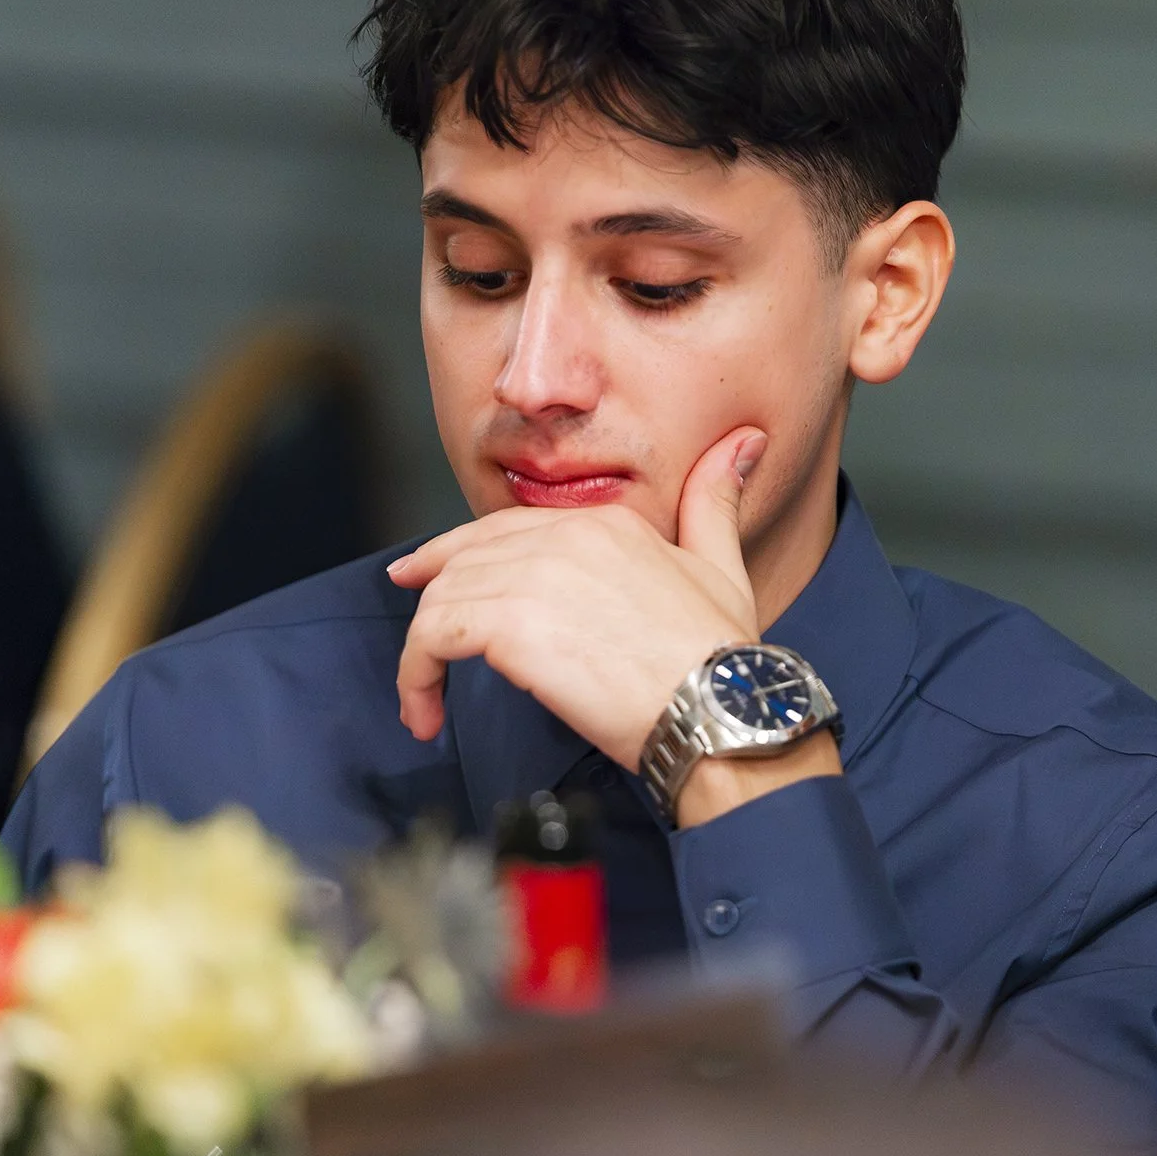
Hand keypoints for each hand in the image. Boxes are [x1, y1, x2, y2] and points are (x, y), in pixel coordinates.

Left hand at [387, 428, 766, 772]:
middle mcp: (565, 536)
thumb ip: (714, 503)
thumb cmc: (722, 656)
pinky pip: (432, 636)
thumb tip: (741, 443)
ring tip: (424, 700)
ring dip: (422, 653)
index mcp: (606, 522)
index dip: (458, 554)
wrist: (721, 705)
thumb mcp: (723, 567)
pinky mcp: (511, 625)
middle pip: (465, 559)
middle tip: (415, 642)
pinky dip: (415, 676)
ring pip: (441, 598)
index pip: (505, 529)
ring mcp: (534, 576)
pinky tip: (425, 712)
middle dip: (430, 597)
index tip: (427, 577)